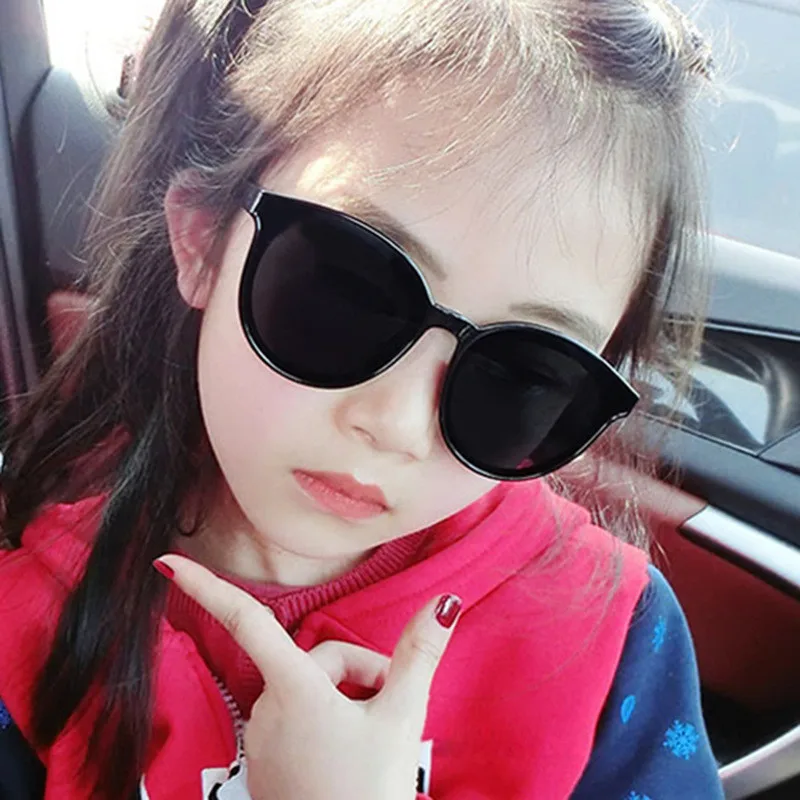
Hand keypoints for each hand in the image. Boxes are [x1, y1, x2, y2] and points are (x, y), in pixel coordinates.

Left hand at [155, 555, 460, 799]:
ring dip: (346, 699)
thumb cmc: (369, 791)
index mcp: (295, 689)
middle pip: (317, 661)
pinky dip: (326, 721)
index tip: (167, 563)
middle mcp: (267, 710)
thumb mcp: (402, 718)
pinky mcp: (266, 764)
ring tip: (375, 736)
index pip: (247, 621)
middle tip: (392, 709)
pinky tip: (350, 753)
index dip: (206, 587)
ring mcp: (263, 740)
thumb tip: (443, 604)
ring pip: (309, 691)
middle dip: (360, 673)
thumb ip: (418, 655)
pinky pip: (296, 720)